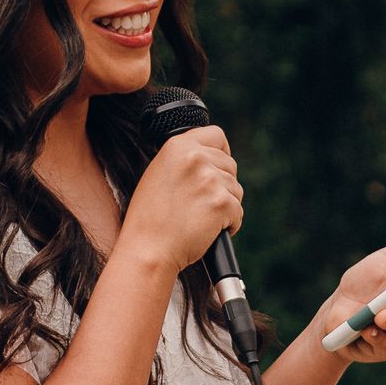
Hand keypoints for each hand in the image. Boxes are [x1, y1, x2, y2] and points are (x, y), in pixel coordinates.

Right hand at [122, 126, 242, 276]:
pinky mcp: (221, 202)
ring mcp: (209, 179)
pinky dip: (229, 224)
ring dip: (225, 206)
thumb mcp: (159, 174)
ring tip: (200, 219)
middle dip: (223, 185)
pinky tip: (209, 231)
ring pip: (236, 189)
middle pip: (230, 164)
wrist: (148, 249)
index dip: (222, 151)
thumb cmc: (150, 219)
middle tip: (202, 204)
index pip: (216, 135)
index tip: (219, 166)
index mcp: (177, 146)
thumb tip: (212, 159)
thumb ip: (184, 161)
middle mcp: (195, 157)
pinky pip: (238, 212)